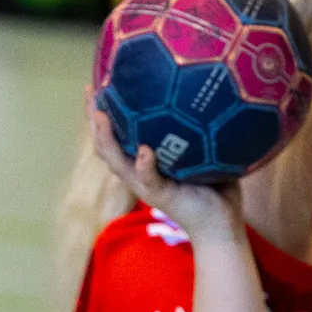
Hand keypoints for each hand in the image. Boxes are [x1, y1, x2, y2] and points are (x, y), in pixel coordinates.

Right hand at [89, 103, 243, 244]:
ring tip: (102, 117)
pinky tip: (144, 150)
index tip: (97, 86)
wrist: (221, 225)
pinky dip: (144, 165)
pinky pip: (148, 179)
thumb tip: (210, 94)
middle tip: (91, 93)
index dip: (102, 113)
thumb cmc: (215, 189)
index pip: (116, 136)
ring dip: (107, 139)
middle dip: (94, 120)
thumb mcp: (203, 154)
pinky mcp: (160, 196)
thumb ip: (198, 131)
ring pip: (117, 162)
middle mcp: (138, 173)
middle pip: (105, 145)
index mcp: (144, 162)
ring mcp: (146, 185)